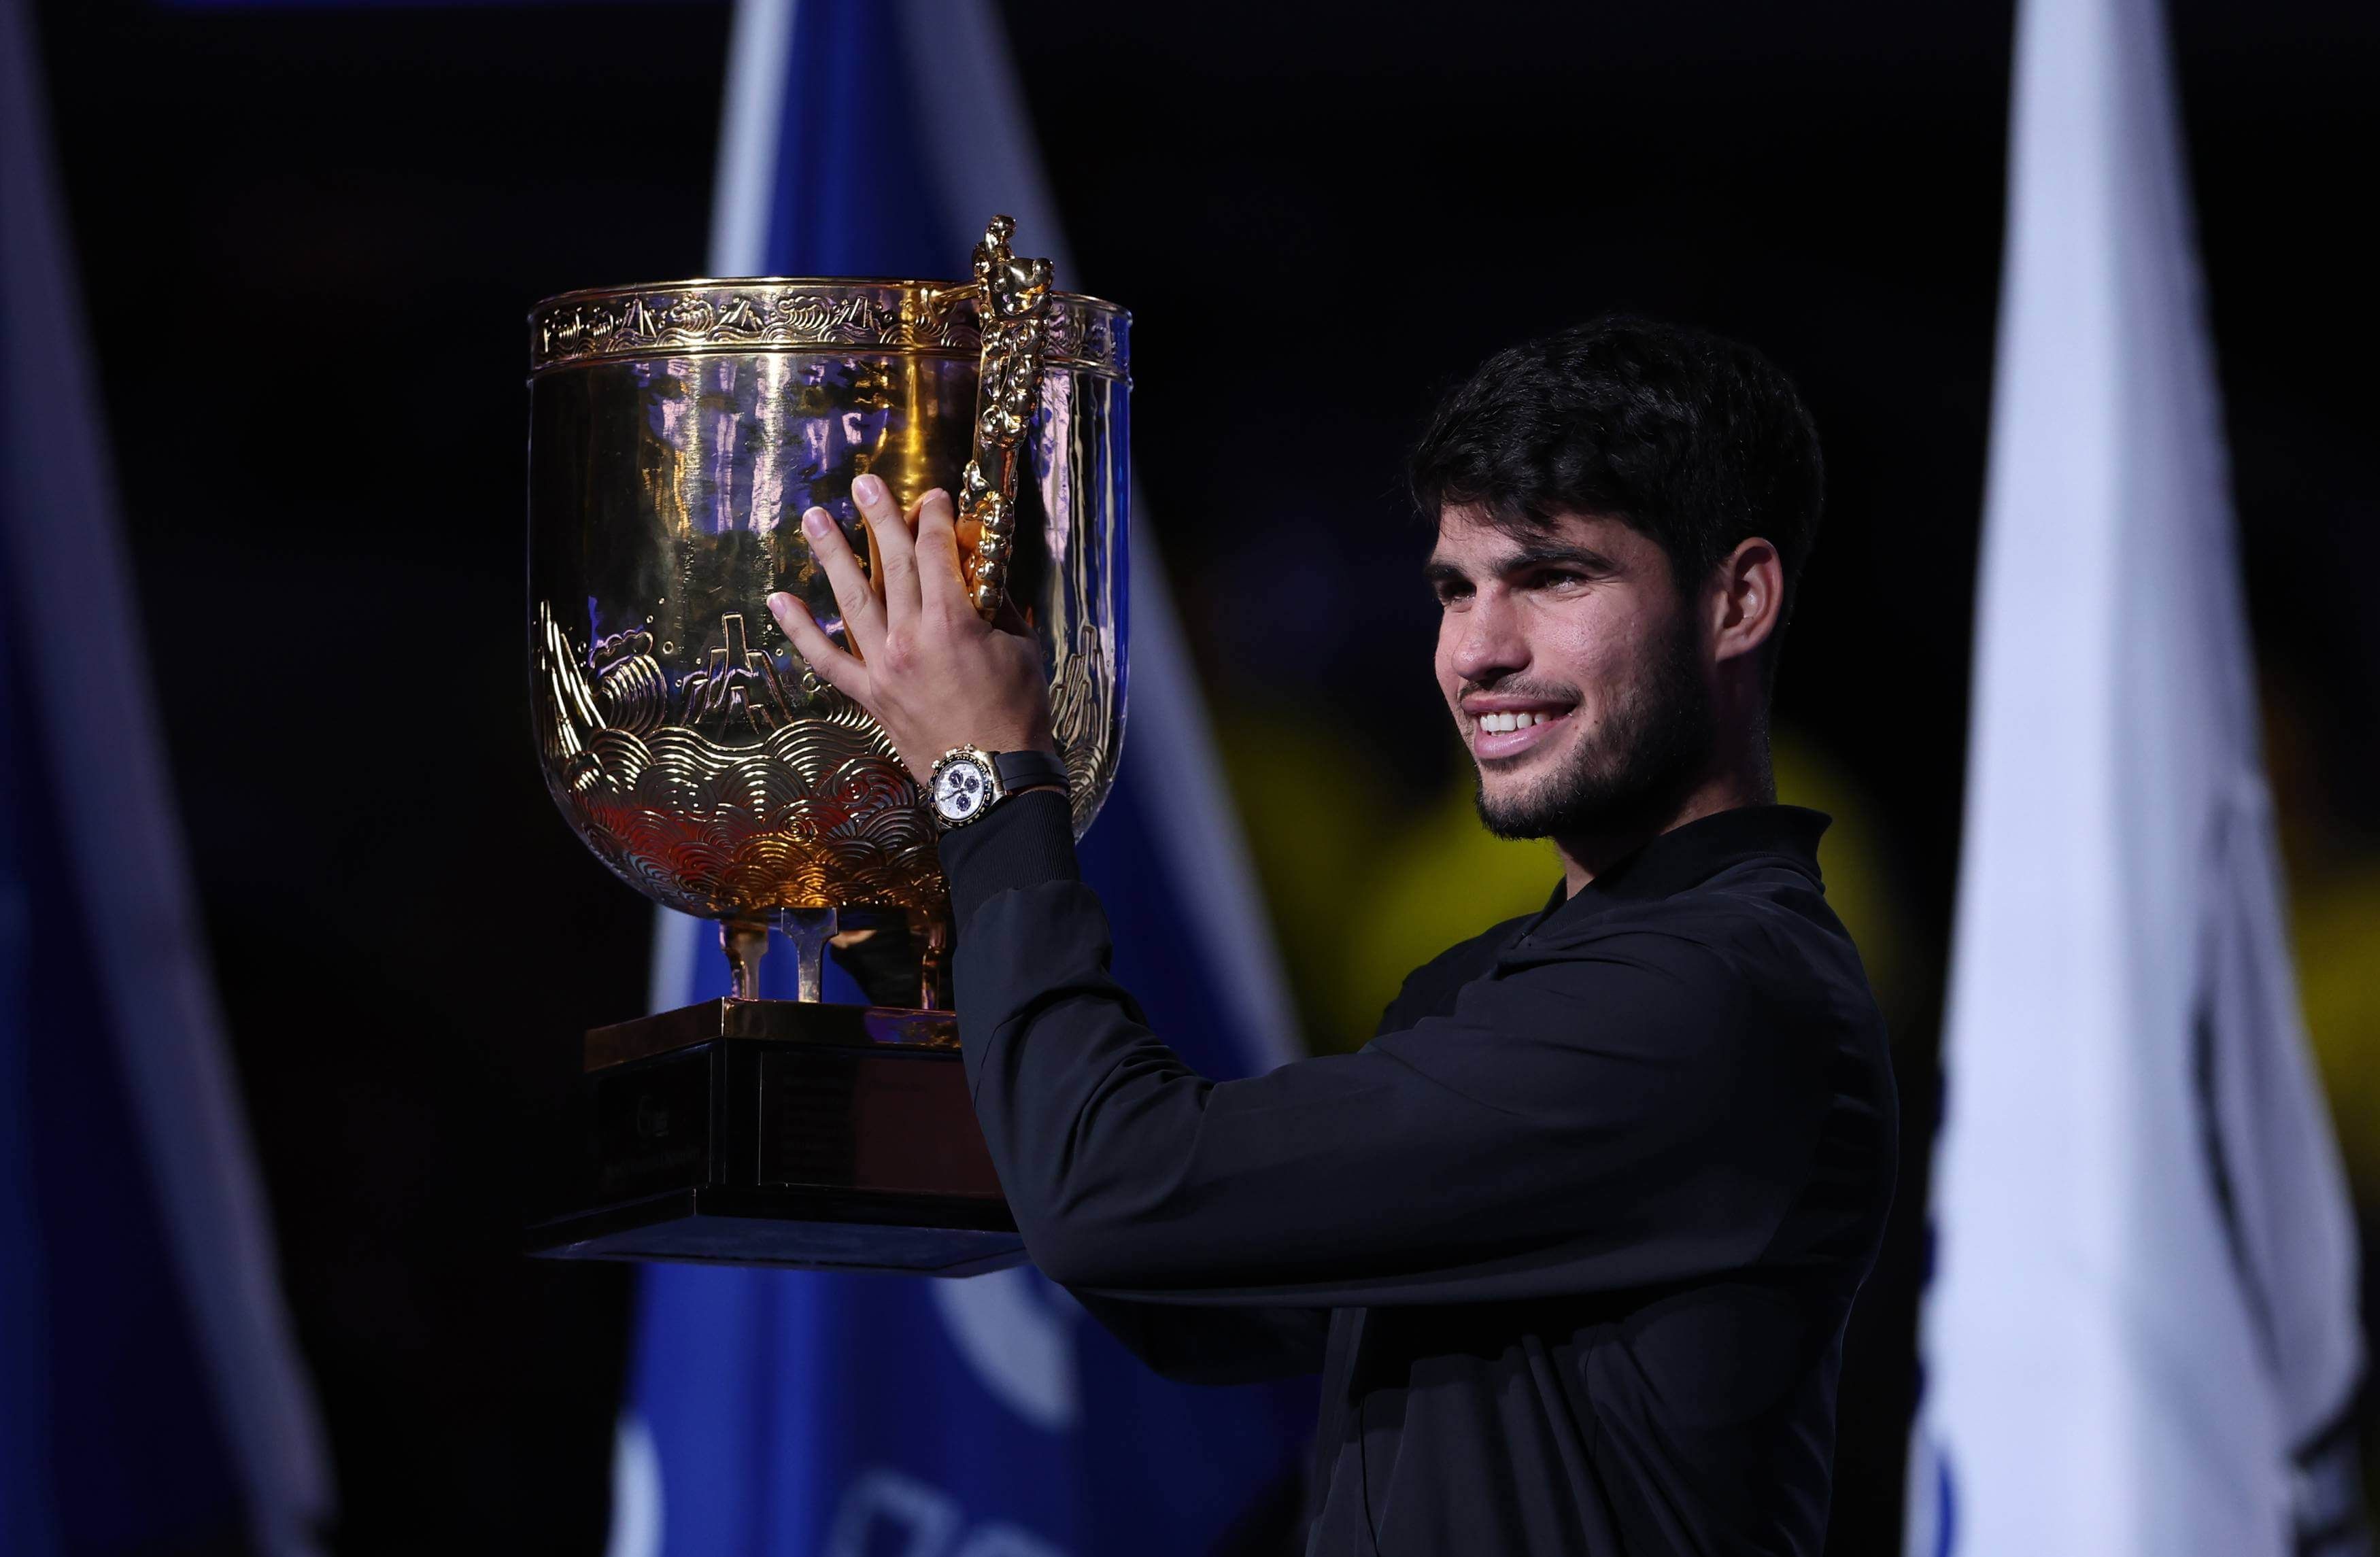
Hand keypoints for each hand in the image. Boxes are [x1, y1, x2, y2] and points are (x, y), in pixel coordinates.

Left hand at [767, 474, 1053, 783]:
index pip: (938, 553)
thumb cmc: (1017, 717)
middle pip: (893, 564)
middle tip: (863, 483)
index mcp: (952, 622)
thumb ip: (998, 609)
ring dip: (832, 555)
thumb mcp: (1022, 651)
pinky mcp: (870, 695)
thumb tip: (983, 579)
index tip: (932, 497)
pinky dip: (800, 631)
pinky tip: (779, 601)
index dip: (934, 518)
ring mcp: (883, 667)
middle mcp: (909, 637)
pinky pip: (827, 660)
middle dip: (880, 518)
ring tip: (815, 519)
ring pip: (852, 599)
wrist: (994, 780)